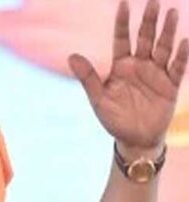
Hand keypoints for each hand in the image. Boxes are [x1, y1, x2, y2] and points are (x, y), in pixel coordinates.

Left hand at [69, 0, 187, 152]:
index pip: (122, 39)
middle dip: (149, 20)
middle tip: (154, 1)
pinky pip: (177, 67)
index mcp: (121, 66)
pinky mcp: (170, 86)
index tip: (124, 3)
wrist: (133, 139)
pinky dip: (180, 55)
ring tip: (171, 13)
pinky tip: (183, 41)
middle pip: (146, 38)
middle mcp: (140, 65)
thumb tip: (72, 56)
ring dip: (168, 32)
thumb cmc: (113, 118)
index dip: (123, 22)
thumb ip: (88, 77)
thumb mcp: (98, 98)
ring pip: (163, 48)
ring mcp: (156, 74)